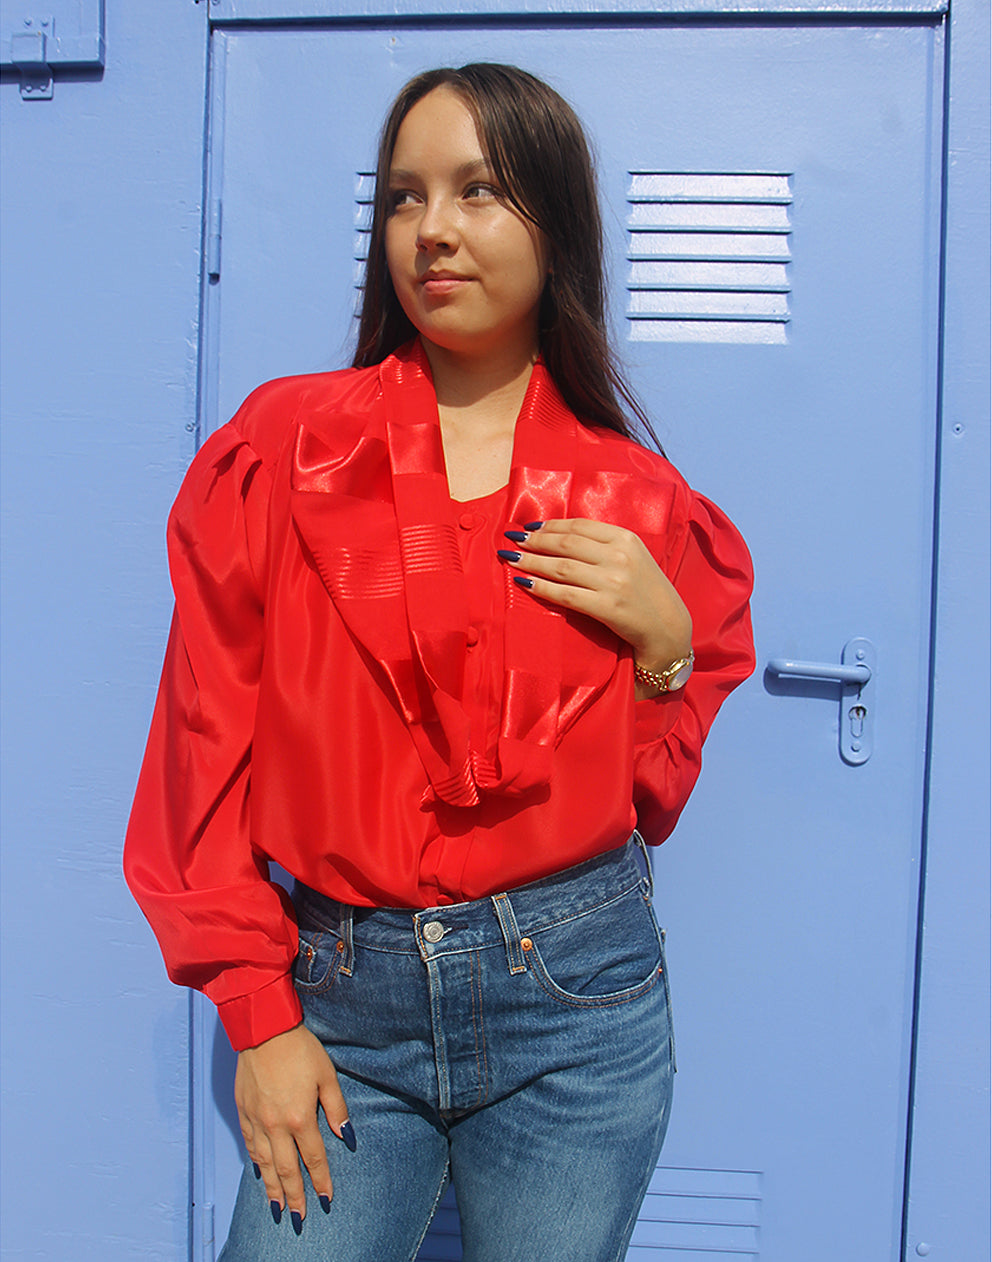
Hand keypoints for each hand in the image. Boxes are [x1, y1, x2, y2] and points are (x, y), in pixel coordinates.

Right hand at [235, 1023, 351, 1228]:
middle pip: (287, 1169)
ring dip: (272, 1188)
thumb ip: (336, 1108)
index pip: (314, 1158)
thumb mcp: (327, 1075)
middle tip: (300, 1218)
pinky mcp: (243, 1111)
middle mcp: (275, 1125)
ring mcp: (256, 1120)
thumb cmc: (300, 1049)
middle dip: (295, 1196)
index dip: (321, 1180)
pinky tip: (260, 1173)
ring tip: (278, 1207)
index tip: (326, 1199)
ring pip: (265, 1163)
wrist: (264, 1029)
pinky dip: (256, 1163)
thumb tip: (346, 1136)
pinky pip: (250, 1145)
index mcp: (300, 1117)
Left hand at [500, 519, 691, 693]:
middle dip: (535, 541)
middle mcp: (620, 556)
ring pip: (561, 567)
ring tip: (511, 559)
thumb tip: (561, 536)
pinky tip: (525, 584)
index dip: (551, 525)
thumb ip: (605, 545)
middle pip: (566, 543)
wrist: (669, 629)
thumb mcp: (634, 558)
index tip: (530, 528)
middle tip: (513, 541)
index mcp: (626, 539)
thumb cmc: (647, 593)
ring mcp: (614, 582)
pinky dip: (541, 588)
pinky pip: (565, 595)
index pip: (580, 526)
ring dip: (531, 562)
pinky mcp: (607, 607)